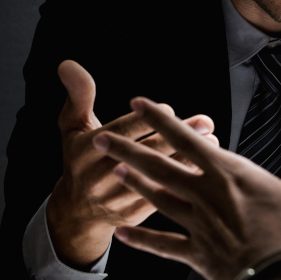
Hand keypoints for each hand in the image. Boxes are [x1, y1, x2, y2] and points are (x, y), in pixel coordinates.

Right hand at [45, 60, 216, 266]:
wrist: (78, 213)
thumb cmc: (79, 159)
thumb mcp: (72, 126)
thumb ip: (78, 95)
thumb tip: (68, 64)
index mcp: (84, 153)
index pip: (119, 133)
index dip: (144, 120)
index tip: (168, 108)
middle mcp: (99, 178)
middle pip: (144, 154)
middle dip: (177, 136)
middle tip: (204, 121)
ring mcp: (117, 200)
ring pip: (158, 177)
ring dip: (188, 158)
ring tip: (211, 140)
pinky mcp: (134, 215)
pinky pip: (164, 197)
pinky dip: (186, 181)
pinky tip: (203, 165)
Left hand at [101, 99, 280, 279]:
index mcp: (228, 174)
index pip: (186, 139)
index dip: (159, 120)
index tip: (138, 104)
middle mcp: (205, 195)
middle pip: (158, 167)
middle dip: (127, 149)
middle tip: (101, 139)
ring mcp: (197, 225)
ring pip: (157, 199)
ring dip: (134, 184)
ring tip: (114, 171)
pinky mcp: (196, 253)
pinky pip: (163, 244)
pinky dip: (141, 240)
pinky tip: (122, 234)